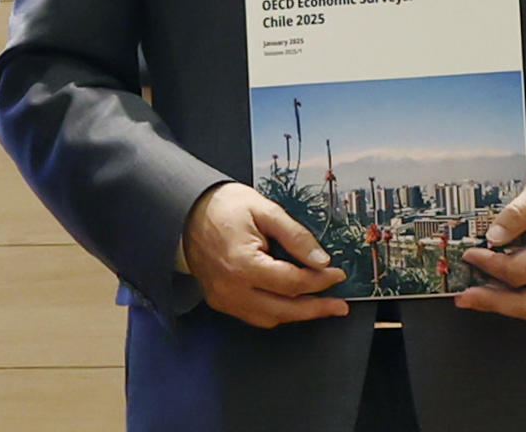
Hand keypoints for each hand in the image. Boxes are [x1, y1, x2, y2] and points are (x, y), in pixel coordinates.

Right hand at [181, 182, 348, 328]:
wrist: (186, 211)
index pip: (292, 282)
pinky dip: (275, 312)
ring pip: (270, 319)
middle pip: (284, 310)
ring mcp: (224, 298)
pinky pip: (254, 316)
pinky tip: (290, 303)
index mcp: (243, 263)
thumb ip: (295, 236)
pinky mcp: (219, 301)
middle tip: (340, 306)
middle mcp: (232, 288)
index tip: (337, 273)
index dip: (319, 280)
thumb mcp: (264, 209)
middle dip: (316, 308)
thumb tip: (321, 261)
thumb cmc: (223, 206)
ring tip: (320, 305)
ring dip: (297, 314)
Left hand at [456, 162, 525, 320]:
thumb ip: (516, 212)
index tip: (470, 255)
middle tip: (465, 296)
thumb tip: (493, 236)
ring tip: (473, 295)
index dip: (490, 265)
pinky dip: (511, 295)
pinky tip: (492, 286)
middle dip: (492, 302)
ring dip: (500, 303)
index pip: (520, 271)